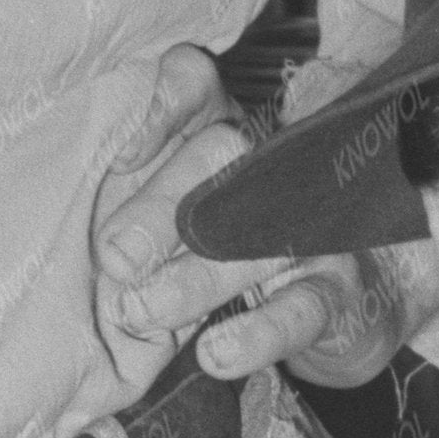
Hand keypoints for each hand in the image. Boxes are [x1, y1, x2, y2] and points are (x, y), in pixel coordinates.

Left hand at [89, 41, 435, 387]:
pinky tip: (216, 353)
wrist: (329, 316)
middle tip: (117, 259)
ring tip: (141, 311)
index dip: (161, 106)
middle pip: (222, 153)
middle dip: (161, 207)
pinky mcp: (339, 287)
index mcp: (218, 127)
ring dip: (194, 277)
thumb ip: (128, 200)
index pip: (197, 84)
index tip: (121, 157)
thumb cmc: (219, 253)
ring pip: (257, 232)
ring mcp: (313, 222)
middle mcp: (272, 159)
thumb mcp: (163, 218)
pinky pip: (302, 306)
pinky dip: (258, 333)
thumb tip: (100, 225)